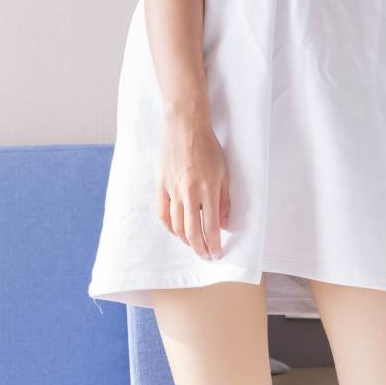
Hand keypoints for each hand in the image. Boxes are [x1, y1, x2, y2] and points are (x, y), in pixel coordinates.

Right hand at [159, 114, 229, 258]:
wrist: (185, 127)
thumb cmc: (208, 147)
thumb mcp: (224, 173)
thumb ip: (224, 200)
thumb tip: (224, 224)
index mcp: (207, 190)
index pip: (211, 227)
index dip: (214, 245)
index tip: (217, 254)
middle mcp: (188, 193)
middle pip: (192, 232)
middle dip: (201, 249)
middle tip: (207, 256)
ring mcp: (172, 190)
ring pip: (177, 226)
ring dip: (186, 241)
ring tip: (195, 245)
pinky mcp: (161, 186)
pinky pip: (163, 214)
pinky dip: (170, 228)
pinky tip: (177, 232)